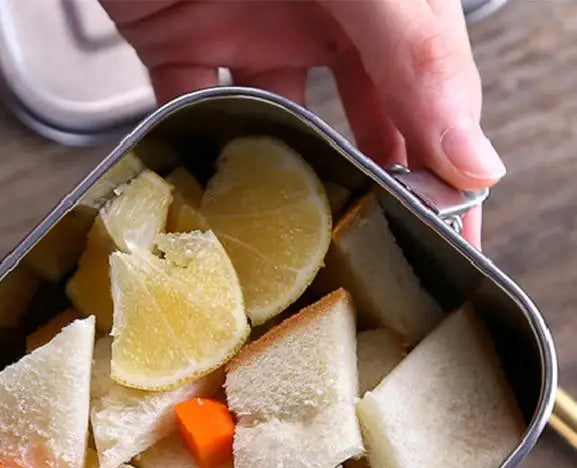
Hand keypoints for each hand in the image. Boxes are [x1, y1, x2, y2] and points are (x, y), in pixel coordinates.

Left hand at [105, 0, 503, 244]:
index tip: (456, 234)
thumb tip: (472, 157)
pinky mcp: (173, 39)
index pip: (427, 91)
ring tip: (301, 250)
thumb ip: (413, 51)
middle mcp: (318, 10)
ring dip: (284, 183)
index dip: (444, 164)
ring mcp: (244, 24)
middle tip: (382, 263)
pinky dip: (193, 154)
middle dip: (375, 190)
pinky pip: (187, 110)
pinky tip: (210, 202)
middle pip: (358, 121)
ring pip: (274, 127)